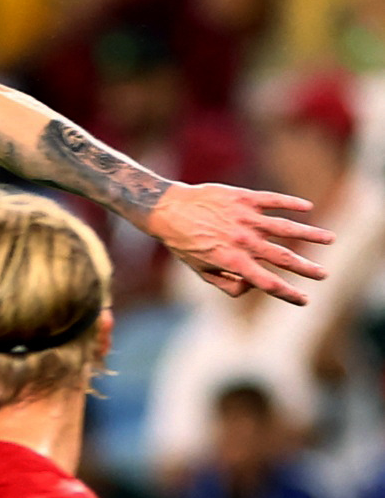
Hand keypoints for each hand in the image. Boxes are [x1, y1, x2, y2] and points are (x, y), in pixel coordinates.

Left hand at [145, 183, 334, 305]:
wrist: (165, 209)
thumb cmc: (182, 243)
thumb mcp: (200, 271)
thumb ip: (227, 285)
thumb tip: (252, 287)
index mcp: (233, 261)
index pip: (268, 283)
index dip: (289, 294)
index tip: (305, 300)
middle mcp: (242, 241)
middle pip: (284, 258)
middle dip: (307, 268)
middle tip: (325, 274)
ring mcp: (244, 218)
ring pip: (285, 228)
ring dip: (310, 234)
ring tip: (330, 238)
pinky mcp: (242, 197)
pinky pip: (272, 199)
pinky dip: (291, 203)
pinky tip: (307, 206)